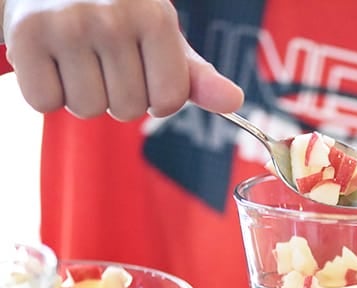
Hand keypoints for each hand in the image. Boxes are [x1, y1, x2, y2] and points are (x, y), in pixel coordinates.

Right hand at [1, 0, 243, 119]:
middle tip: (101, 57)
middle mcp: (112, 18)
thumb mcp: (160, 34)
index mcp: (155, 18)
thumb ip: (195, 75)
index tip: (140, 68)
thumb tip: (234, 103)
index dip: (154, 95)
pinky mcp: (23, 36)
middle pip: (127, 109)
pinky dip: (47, 90)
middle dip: (116, 94)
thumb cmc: (115, 10)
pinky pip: (44, 102)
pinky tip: (49, 58)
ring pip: (87, 110)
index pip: (168, 101)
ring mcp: (66, 25)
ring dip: (82, 94)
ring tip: (75, 55)